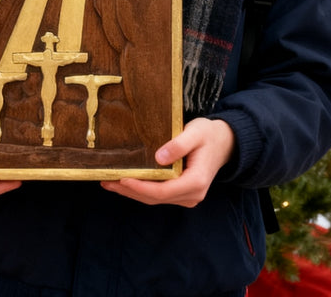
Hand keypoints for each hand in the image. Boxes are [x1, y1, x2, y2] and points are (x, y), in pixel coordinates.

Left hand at [101, 117, 234, 206]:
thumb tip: (159, 157)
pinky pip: (158, 195)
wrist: (224, 143)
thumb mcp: (195, 133)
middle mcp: (192, 194)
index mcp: (196, 181)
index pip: (162, 191)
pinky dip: (140, 189)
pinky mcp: (182, 193)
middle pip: (155, 198)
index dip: (140, 186)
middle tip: (106, 180)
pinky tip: (124, 182)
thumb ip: (179, 144)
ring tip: (109, 182)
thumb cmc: (208, 135)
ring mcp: (187, 196)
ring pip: (154, 199)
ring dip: (132, 192)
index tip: (121, 178)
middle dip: (129, 190)